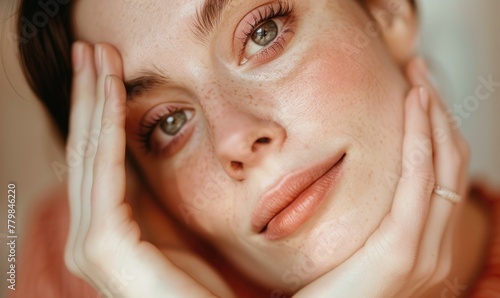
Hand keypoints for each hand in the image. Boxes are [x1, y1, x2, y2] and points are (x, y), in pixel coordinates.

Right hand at [63, 42, 225, 297]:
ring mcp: (90, 243)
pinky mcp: (103, 245)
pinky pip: (103, 171)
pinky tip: (109, 89)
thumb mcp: (172, 224)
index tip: (105, 69)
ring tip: (96, 56)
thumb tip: (145, 150)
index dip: (97, 111)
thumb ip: (150, 193)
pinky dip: (105, 126)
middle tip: (91, 50)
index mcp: (106, 230)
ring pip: (89, 154)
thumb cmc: (201, 283)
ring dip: (92, 100)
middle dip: (87, 96)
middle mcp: (88, 236)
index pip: (97, 159)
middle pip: (85, 150)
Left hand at [295, 57, 468, 297]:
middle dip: (438, 113)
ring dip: (432, 115)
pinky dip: (420, 138)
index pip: (443, 178)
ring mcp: (427, 253)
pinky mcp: (403, 251)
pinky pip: (420, 180)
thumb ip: (373, 225)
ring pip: (443, 165)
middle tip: (419, 73)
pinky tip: (414, 106)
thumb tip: (365, 187)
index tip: (417, 95)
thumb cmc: (330, 297)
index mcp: (427, 250)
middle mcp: (438, 251)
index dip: (436, 132)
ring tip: (417, 78)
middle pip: (451, 164)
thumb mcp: (357, 254)